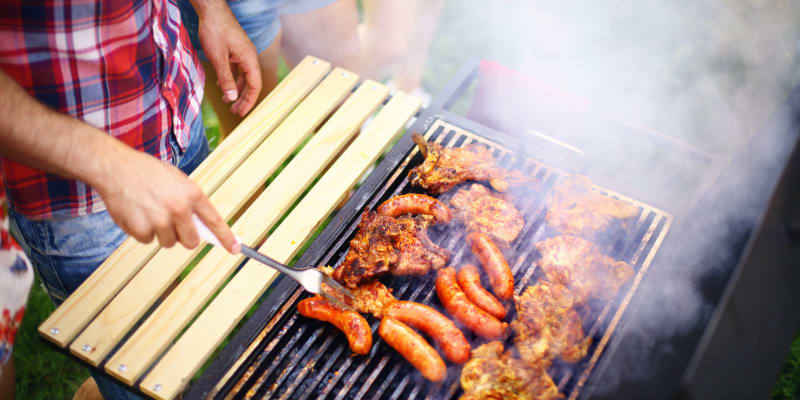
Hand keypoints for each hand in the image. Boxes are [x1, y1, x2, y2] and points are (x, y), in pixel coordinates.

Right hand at [94, 146, 238, 253]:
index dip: (225, 237)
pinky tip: (136, 214)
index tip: (235, 248)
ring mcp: (160, 220)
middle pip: (191, 241)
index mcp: (192, 194)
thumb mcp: (177, 180)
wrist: (116, 167)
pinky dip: (142, 232)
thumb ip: (190, 201)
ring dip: (160, 233)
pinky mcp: (141, 229)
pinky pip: (147, 241)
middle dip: (184, 237)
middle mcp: (179, 209)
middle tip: (172, 224)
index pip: (214, 221)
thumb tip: (201, 225)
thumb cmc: (147, 172)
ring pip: (168, 242)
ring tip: (150, 211)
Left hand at [195, 1, 260, 116]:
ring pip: (243, 77)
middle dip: (243, 98)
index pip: (254, 86)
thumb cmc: (215, 31)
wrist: (211, 11)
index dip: (249, 101)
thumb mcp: (218, 58)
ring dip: (236, 90)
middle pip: (250, 83)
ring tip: (228, 102)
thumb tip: (232, 98)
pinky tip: (223, 86)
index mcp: (249, 59)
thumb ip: (226, 79)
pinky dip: (231, 79)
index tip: (241, 113)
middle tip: (235, 112)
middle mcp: (249, 57)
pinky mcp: (235, 51)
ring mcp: (242, 54)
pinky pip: (237, 70)